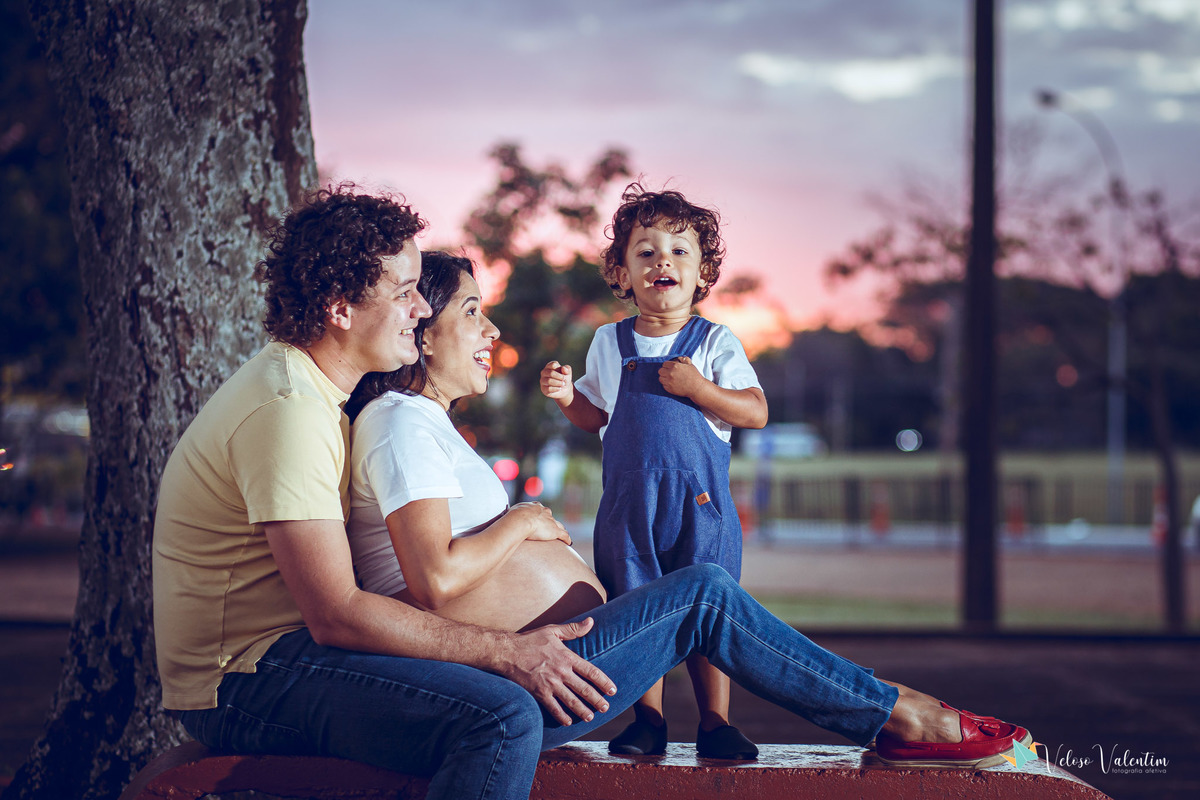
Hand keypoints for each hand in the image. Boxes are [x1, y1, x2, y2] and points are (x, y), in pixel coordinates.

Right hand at [499, 617, 616, 725]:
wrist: (507, 652)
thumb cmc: (530, 640)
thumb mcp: (552, 631)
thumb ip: (573, 629)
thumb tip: (591, 621)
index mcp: (567, 657)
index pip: (591, 672)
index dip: (604, 682)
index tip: (613, 690)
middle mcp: (561, 672)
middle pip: (584, 689)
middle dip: (597, 700)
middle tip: (606, 708)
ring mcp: (550, 684)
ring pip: (572, 701)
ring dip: (583, 710)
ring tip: (590, 716)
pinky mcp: (539, 693)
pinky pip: (554, 708)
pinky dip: (562, 716)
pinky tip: (568, 722)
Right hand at [507, 501, 570, 544]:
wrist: (521, 520)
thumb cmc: (513, 517)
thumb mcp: (511, 513)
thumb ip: (510, 516)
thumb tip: (502, 521)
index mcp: (534, 507)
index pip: (540, 510)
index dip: (541, 514)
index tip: (540, 518)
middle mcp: (544, 512)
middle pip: (550, 517)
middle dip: (551, 521)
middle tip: (550, 526)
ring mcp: (551, 521)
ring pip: (559, 525)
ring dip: (560, 530)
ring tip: (562, 535)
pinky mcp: (555, 531)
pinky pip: (564, 535)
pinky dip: (566, 538)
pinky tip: (568, 542)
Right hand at [541, 361, 573, 404]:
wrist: (564, 389)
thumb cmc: (564, 378)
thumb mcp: (568, 373)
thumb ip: (567, 369)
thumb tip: (563, 368)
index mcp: (549, 366)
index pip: (553, 365)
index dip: (561, 369)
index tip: (565, 373)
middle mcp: (544, 372)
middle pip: (551, 373)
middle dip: (559, 377)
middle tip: (564, 380)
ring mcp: (542, 380)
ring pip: (549, 381)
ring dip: (558, 383)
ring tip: (563, 384)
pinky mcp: (543, 389)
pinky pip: (548, 389)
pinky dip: (556, 389)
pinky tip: (559, 388)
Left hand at [659, 356, 705, 398]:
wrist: (697, 388)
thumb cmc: (694, 375)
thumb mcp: (690, 364)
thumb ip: (683, 359)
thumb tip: (679, 358)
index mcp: (675, 366)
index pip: (664, 364)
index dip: (667, 365)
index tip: (670, 367)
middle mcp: (670, 373)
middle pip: (660, 371)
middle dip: (664, 371)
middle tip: (669, 373)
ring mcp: (669, 382)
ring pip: (660, 378)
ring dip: (664, 378)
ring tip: (670, 379)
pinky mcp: (669, 389)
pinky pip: (663, 385)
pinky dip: (666, 384)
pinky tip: (672, 384)